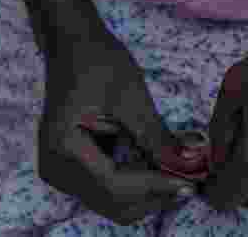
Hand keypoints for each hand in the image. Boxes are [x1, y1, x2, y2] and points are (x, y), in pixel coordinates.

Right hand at [38, 20, 208, 224]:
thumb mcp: (131, 96)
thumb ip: (155, 134)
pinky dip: (137, 181)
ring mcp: (62, 171)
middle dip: (154, 195)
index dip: (155, 187)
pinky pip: (108, 188)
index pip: (115, 186)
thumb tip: (189, 162)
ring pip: (112, 201)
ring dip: (147, 191)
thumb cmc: (98, 60)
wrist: (73, 44)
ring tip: (180, 171)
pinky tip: (159, 164)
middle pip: (113, 202)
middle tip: (191, 178)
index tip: (190, 183)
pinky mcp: (73, 167)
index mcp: (63, 149)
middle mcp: (56, 168)